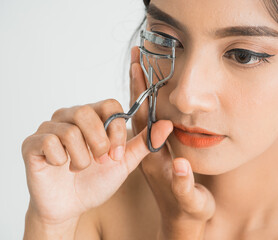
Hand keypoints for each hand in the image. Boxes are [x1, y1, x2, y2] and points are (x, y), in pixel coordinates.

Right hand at [21, 97, 171, 226]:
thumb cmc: (97, 180)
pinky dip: (62, 161)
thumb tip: (168, 124)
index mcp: (94, 117)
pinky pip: (49, 142)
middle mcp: (70, 116)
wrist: (72, 206)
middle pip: (87, 112)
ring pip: (69, 130)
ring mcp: (50, 127)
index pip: (110, 105)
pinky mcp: (33, 143)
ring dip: (82, 158)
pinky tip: (62, 167)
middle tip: (100, 161)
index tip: (117, 154)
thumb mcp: (125, 162)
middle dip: (99, 143)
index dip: (117, 131)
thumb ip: (145, 143)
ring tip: (81, 167)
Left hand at [130, 46, 215, 239]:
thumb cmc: (189, 211)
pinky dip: (154, 102)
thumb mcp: (192, 202)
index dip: (140, 94)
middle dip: (138, 83)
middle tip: (136, 55)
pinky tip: (158, 89)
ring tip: (145, 64)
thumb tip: (180, 164)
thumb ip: (185, 185)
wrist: (182, 221)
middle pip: (140, 111)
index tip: (137, 67)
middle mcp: (148, 151)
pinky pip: (153, 121)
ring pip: (146, 114)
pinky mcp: (159, 151)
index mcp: (153, 159)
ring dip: (145, 89)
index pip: (143, 120)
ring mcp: (153, 150)